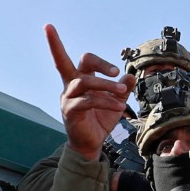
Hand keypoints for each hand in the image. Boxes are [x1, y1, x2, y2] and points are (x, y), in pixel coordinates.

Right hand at [46, 24, 134, 159]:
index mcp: (80, 79)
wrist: (91, 143)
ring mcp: (67, 98)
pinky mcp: (69, 110)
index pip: (84, 60)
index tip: (117, 71)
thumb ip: (122, 89)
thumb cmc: (99, 120)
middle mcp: (70, 86)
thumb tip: (131, 75)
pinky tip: (119, 108)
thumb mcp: (115, 102)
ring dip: (106, 85)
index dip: (99, 60)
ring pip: (83, 82)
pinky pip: (88, 101)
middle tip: (110, 68)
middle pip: (64, 62)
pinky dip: (106, 102)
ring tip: (122, 92)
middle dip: (58, 47)